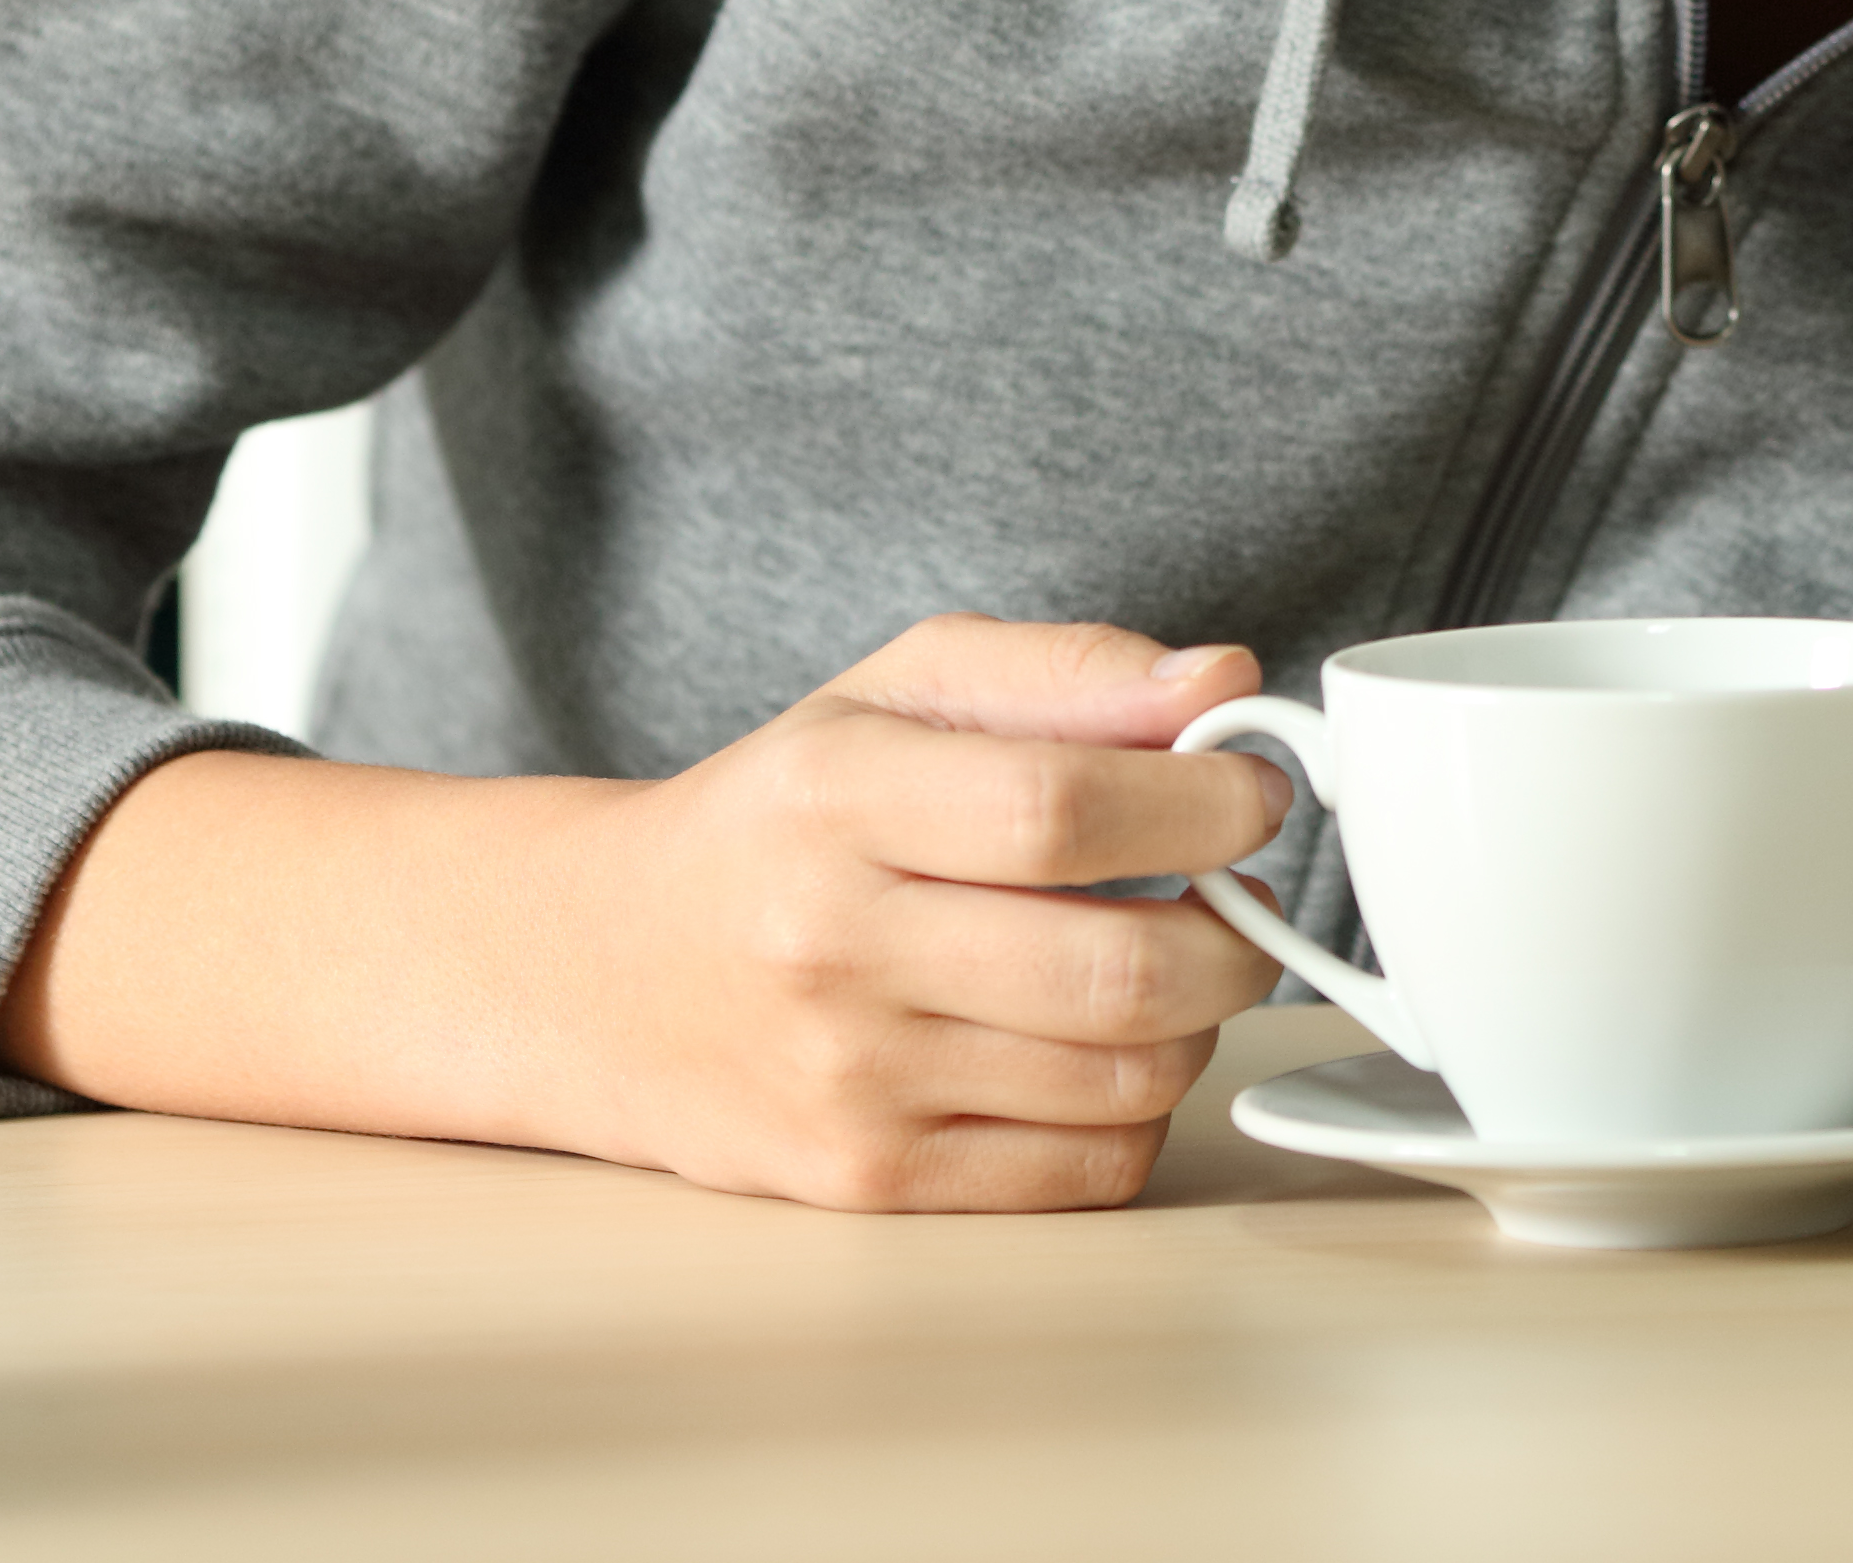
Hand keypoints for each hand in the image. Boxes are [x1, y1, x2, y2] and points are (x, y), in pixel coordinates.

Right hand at [522, 616, 1297, 1207]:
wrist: (600, 971)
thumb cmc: (780, 817)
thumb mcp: (896, 693)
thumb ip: (1068, 673)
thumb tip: (1224, 678)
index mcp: (838, 798)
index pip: (1065, 808)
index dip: (1202, 802)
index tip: (1253, 791)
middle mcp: (835, 947)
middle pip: (1116, 968)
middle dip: (1235, 932)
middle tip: (1240, 896)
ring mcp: (850, 1081)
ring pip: (1124, 1078)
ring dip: (1197, 1021)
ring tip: (1168, 963)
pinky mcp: (867, 1180)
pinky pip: (1085, 1170)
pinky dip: (1139, 1110)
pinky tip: (1104, 1048)